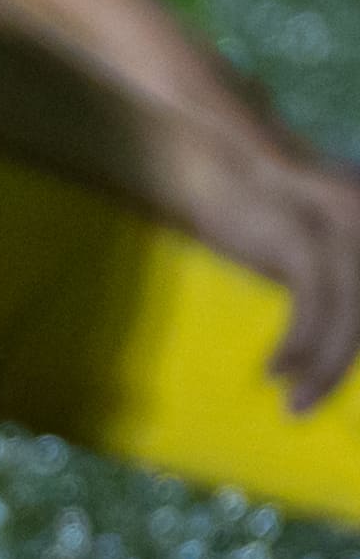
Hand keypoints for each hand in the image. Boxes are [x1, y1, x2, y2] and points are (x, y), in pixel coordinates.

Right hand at [194, 122, 359, 410]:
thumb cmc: (252, 201)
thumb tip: (327, 332)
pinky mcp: (304, 239)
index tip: (331, 385)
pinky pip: (312, 306)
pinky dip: (299, 345)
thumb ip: (322, 277)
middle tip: (312, 405)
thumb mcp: (298, 244)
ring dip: (326, 370)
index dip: (351, 350)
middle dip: (345, 366)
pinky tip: (274, 370)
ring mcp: (342, 232)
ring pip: (350, 319)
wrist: (212, 154)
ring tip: (295, 404)